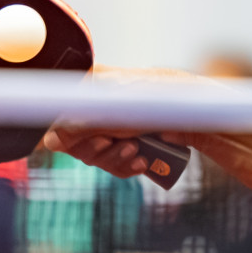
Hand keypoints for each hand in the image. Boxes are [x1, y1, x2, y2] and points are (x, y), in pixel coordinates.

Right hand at [42, 65, 209, 177]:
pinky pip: (118, 163)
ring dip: (114, 159)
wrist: (202, 114)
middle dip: (97, 148)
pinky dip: (127, 166)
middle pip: (77, 141)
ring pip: (98, 155)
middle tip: (114, 142)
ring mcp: (117, 124)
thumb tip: (49, 143)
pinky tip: (141, 162)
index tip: (88, 138)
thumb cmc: (160, 101)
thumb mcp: (115, 112)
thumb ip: (78, 126)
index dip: (69, 134)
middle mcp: (101, 105)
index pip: (61, 117)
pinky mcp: (133, 140)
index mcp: (92, 87)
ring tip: (135, 151)